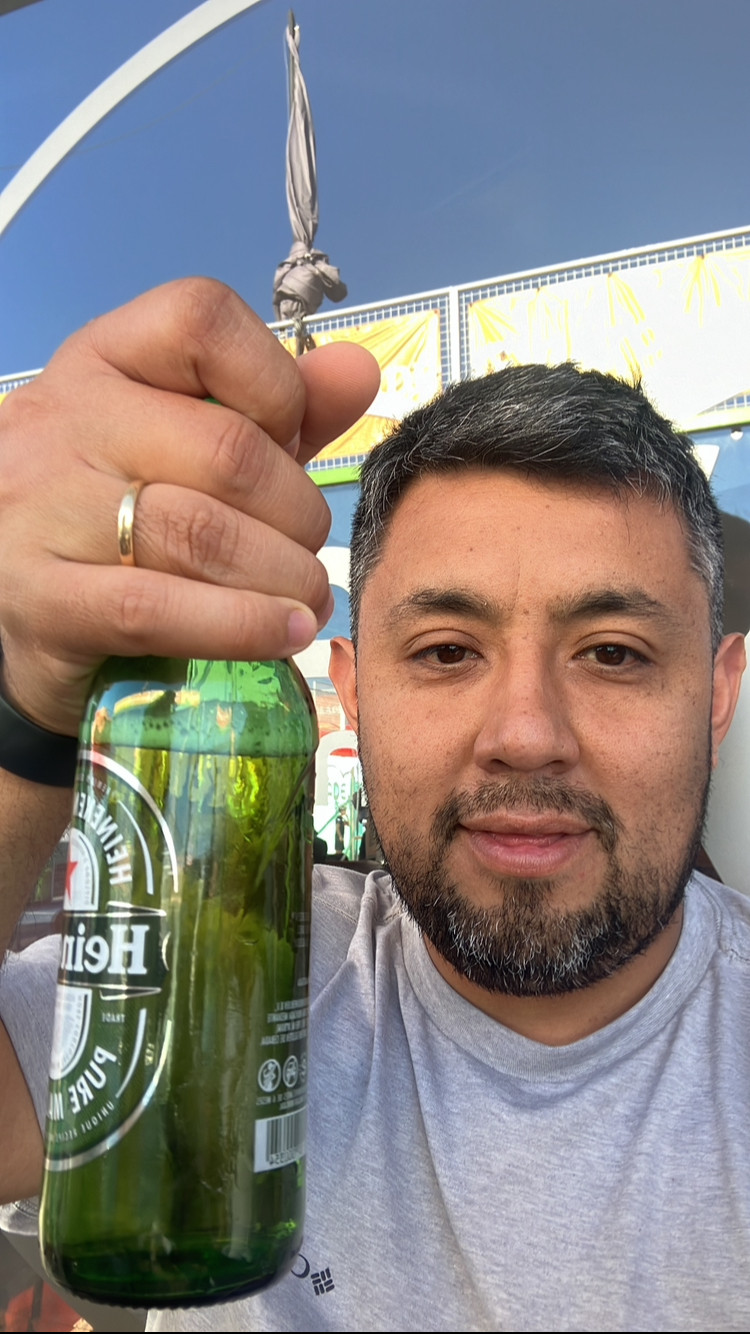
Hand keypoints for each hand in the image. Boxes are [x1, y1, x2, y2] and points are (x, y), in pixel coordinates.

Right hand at [0, 279, 379, 736]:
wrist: (16, 603)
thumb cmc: (113, 515)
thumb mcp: (185, 444)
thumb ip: (273, 410)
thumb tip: (358, 371)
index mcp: (103, 360)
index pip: (201, 321)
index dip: (278, 385)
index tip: (292, 443)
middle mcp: (64, 422)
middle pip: (226, 451)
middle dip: (298, 512)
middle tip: (308, 549)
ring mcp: (45, 511)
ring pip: (202, 534)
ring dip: (283, 577)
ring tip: (305, 598)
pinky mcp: (46, 601)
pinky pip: (161, 610)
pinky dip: (244, 625)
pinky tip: (282, 632)